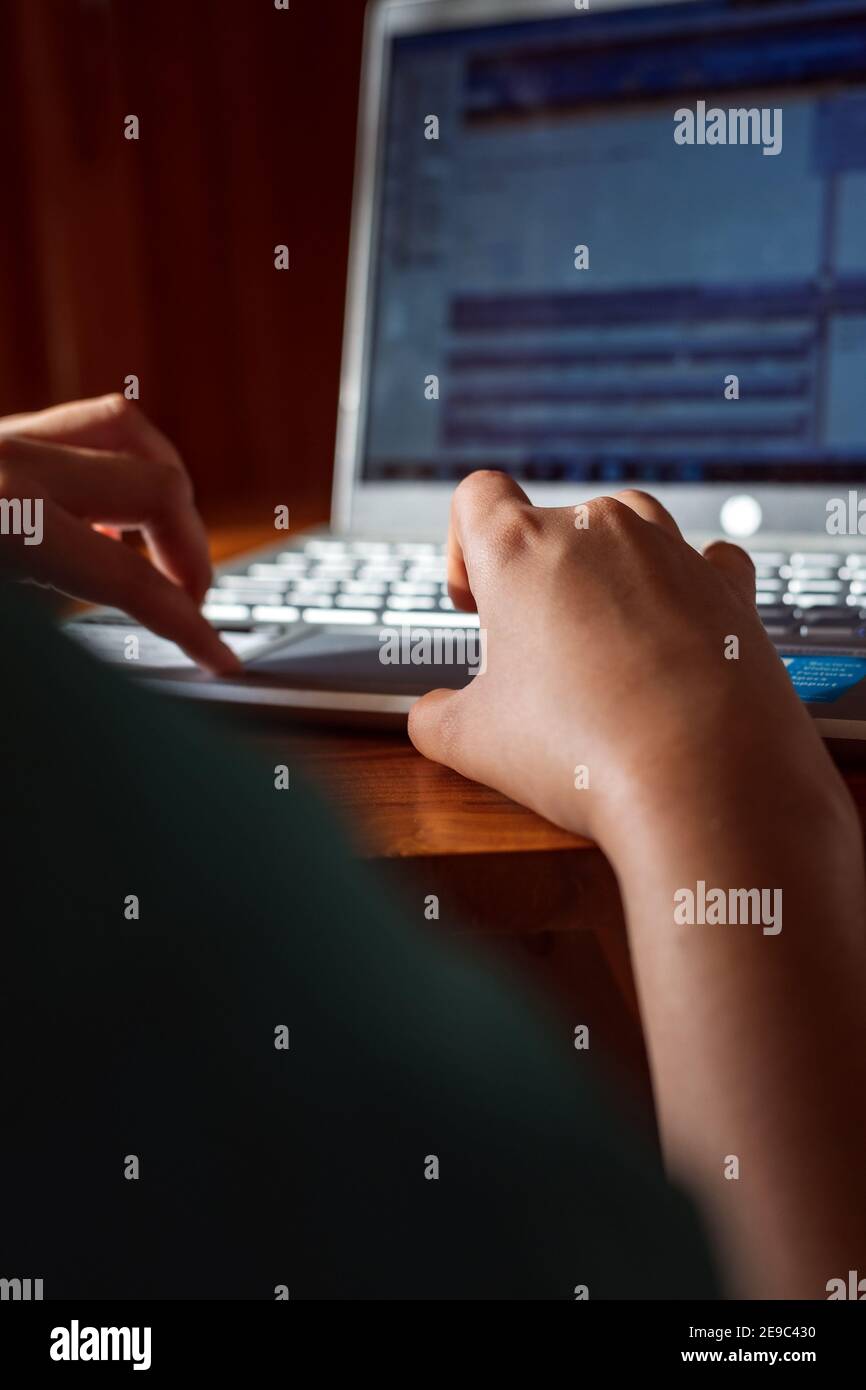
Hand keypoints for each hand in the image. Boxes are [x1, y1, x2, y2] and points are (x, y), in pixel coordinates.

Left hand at [0, 394, 239, 673]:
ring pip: (131, 432)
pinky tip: (106, 523)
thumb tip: (127, 629)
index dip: (187, 626)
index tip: (219, 658)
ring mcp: (2, 435)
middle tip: (192, 606)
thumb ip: (51, 625)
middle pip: (160, 487)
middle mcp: (11, 461)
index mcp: (7, 516)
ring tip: (163, 553)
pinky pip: (83, 429)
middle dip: (193, 555)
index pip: (131, 577)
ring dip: (168, 494)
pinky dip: (119, 470)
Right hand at [408, 471, 847, 846]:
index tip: (477, 606)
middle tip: (540, 654)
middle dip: (538, 579)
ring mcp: (671, 551)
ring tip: (604, 642)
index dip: (463, 549)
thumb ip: (435, 717)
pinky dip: (688, 585)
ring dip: (608, 572)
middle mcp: (598, 529)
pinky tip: (678, 629)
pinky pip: (706, 559)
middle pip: (551, 522)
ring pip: (627, 527)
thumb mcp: (472, 743)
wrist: (704, 780)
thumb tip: (432, 716)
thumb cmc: (582, 750)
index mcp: (520, 549)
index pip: (476, 496)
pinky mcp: (730, 587)